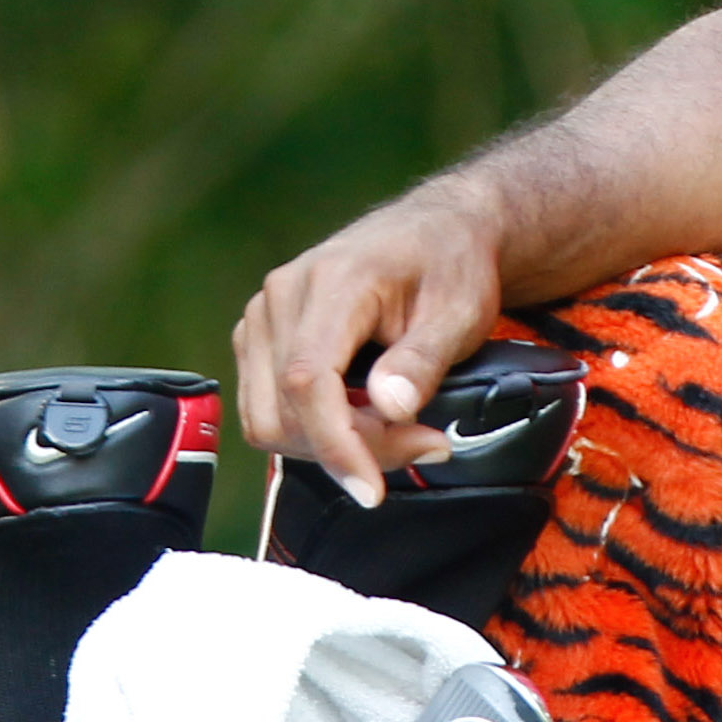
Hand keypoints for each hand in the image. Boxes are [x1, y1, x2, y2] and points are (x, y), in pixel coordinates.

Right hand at [231, 183, 503, 506]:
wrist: (438, 232)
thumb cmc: (451, 265)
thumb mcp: (460, 312)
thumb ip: (423, 360)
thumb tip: (390, 408)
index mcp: (333, 281)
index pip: (307, 380)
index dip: (336, 444)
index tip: (372, 490)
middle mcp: (283, 296)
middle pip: (285, 408)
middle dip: (350, 448)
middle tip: (423, 444)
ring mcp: (264, 316)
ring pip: (267, 417)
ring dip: (329, 444)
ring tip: (398, 431)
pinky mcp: (261, 336)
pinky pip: (266, 407)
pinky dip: (313, 430)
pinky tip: (363, 419)